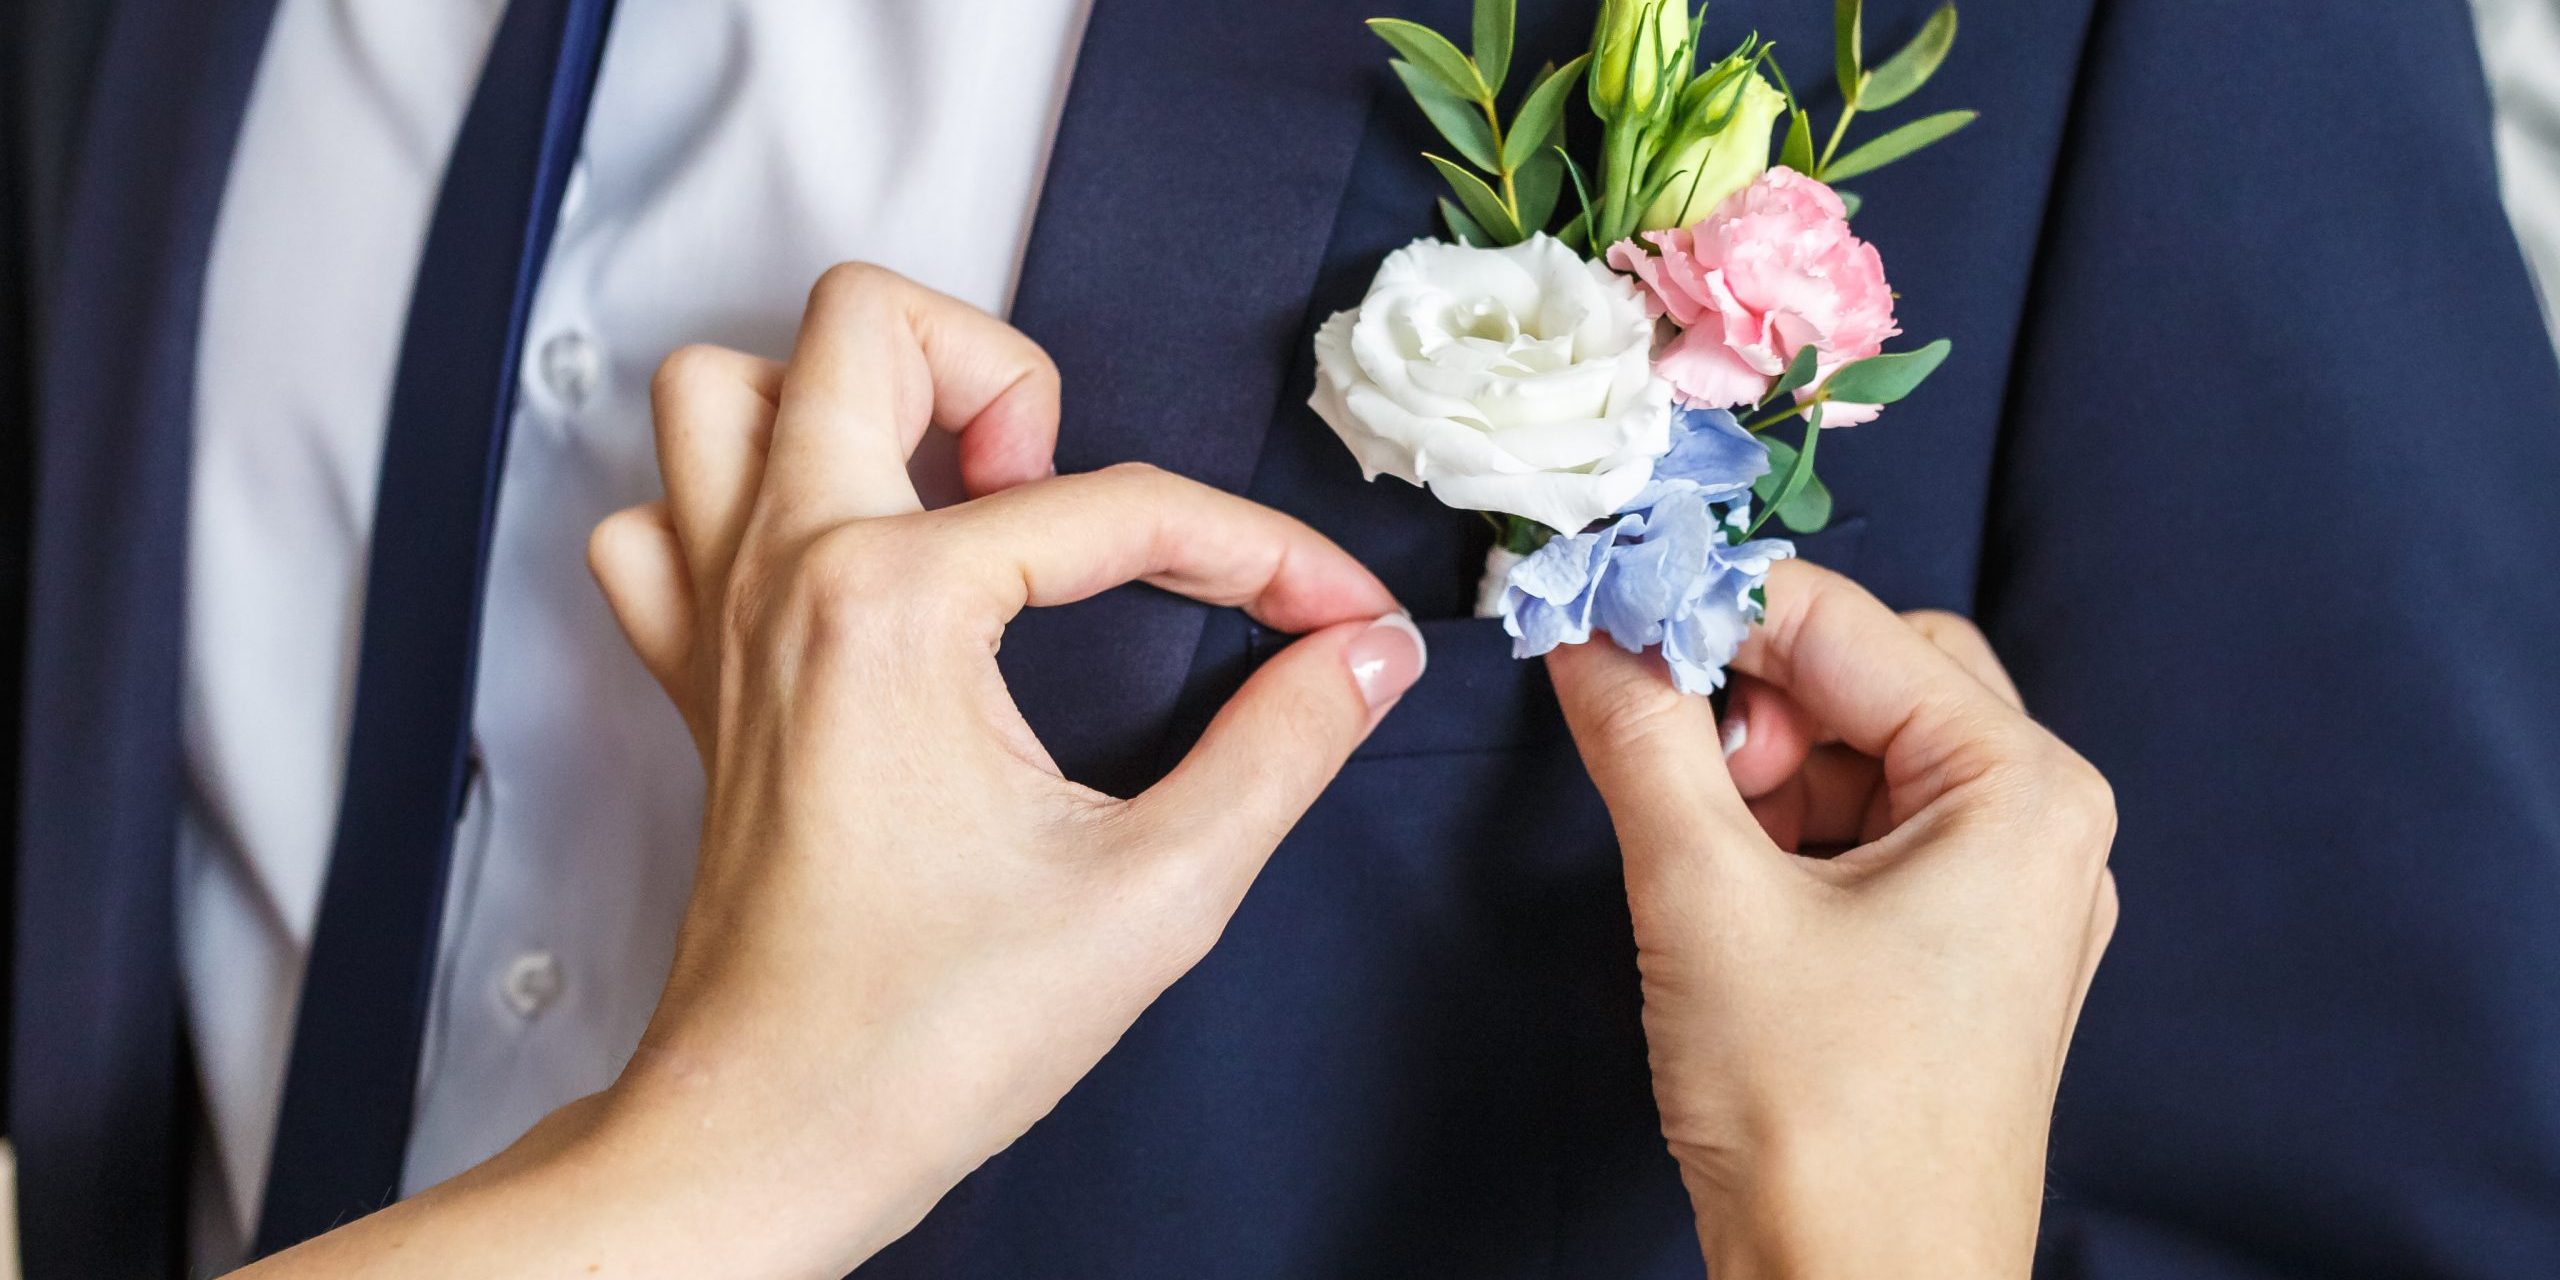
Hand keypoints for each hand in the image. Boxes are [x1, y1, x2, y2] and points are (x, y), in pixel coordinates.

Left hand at [242, 266, 1424, 1277]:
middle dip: (1004, 372)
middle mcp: (788, 574)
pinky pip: (660, 517)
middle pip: (870, 327)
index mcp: (897, 607)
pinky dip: (734, 505)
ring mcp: (719, 617)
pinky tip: (836, 573)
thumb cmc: (934, 1031)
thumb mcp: (1156, 889)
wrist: (776, 1137)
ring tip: (952, 499)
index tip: (1335, 616)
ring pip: (726, 389)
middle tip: (1069, 498)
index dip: (1262, 553)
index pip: (1120, 508)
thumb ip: (1281, 749)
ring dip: (849, 401)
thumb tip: (1364, 656)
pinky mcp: (692, 677)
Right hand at [1547, 561, 2116, 1279]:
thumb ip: (1643, 740)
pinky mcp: (1962, 957)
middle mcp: (2041, 829)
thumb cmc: (1821, 1122)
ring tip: (1691, 843)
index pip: (1848, 624)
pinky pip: (1871, 836)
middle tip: (1663, 746)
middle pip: (1874, 676)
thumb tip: (1587, 629)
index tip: (1602, 597)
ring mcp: (2009, 899)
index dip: (1713, 604)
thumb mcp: (1704, 898)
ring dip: (1763, 767)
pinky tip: (1722, 884)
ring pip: (1865, 756)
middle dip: (1753, 693)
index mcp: (2022, 791)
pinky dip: (1787, 832)